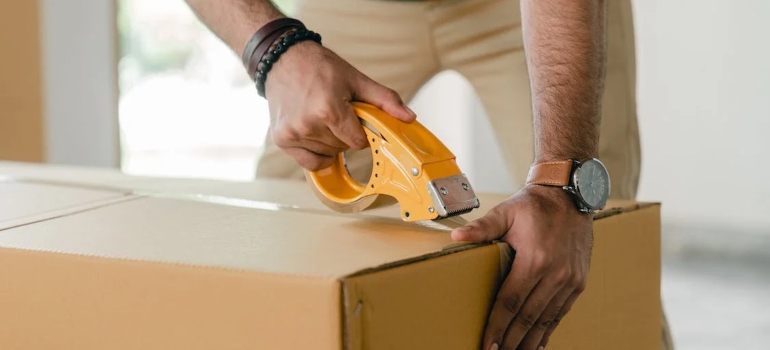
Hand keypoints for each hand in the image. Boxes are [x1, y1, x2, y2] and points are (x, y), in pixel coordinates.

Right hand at [263, 41, 415, 170]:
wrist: (283, 59)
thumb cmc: (319, 67)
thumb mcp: (356, 80)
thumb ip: (385, 100)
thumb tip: (409, 117)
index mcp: (329, 110)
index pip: (358, 142)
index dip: (361, 133)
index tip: (355, 119)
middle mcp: (308, 125)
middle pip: (342, 148)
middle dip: (345, 134)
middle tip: (336, 112)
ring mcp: (293, 134)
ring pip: (327, 154)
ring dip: (330, 142)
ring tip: (321, 117)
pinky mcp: (282, 139)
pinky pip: (309, 163)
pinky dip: (316, 154)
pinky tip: (315, 135)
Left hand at [451, 184, 592, 349]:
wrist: (570, 194)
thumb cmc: (534, 204)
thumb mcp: (506, 212)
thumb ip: (483, 227)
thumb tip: (457, 236)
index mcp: (534, 259)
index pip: (510, 302)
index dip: (497, 326)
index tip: (487, 344)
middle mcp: (555, 274)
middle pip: (527, 317)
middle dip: (510, 340)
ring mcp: (570, 280)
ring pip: (546, 319)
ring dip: (530, 341)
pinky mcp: (578, 282)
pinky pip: (561, 313)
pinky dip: (549, 330)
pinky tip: (538, 344)